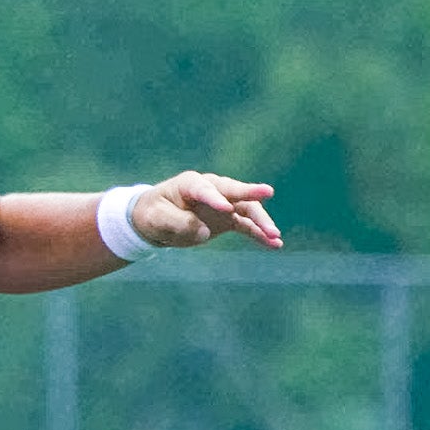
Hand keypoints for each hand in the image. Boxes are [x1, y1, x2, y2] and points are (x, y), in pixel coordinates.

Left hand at [133, 172, 282, 250]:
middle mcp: (211, 190)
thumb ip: (178, 223)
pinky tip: (275, 244)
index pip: (205, 189)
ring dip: (260, 221)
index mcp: (189, 184)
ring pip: (246, 209)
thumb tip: (204, 232)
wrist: (157, 220)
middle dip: (249, 194)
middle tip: (268, 192)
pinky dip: (260, 234)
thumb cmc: (154, 214)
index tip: (226, 208)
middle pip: (233, 191)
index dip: (215, 198)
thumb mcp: (157, 219)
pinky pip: (247, 226)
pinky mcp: (228, 219)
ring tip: (274, 235)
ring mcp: (223, 204)